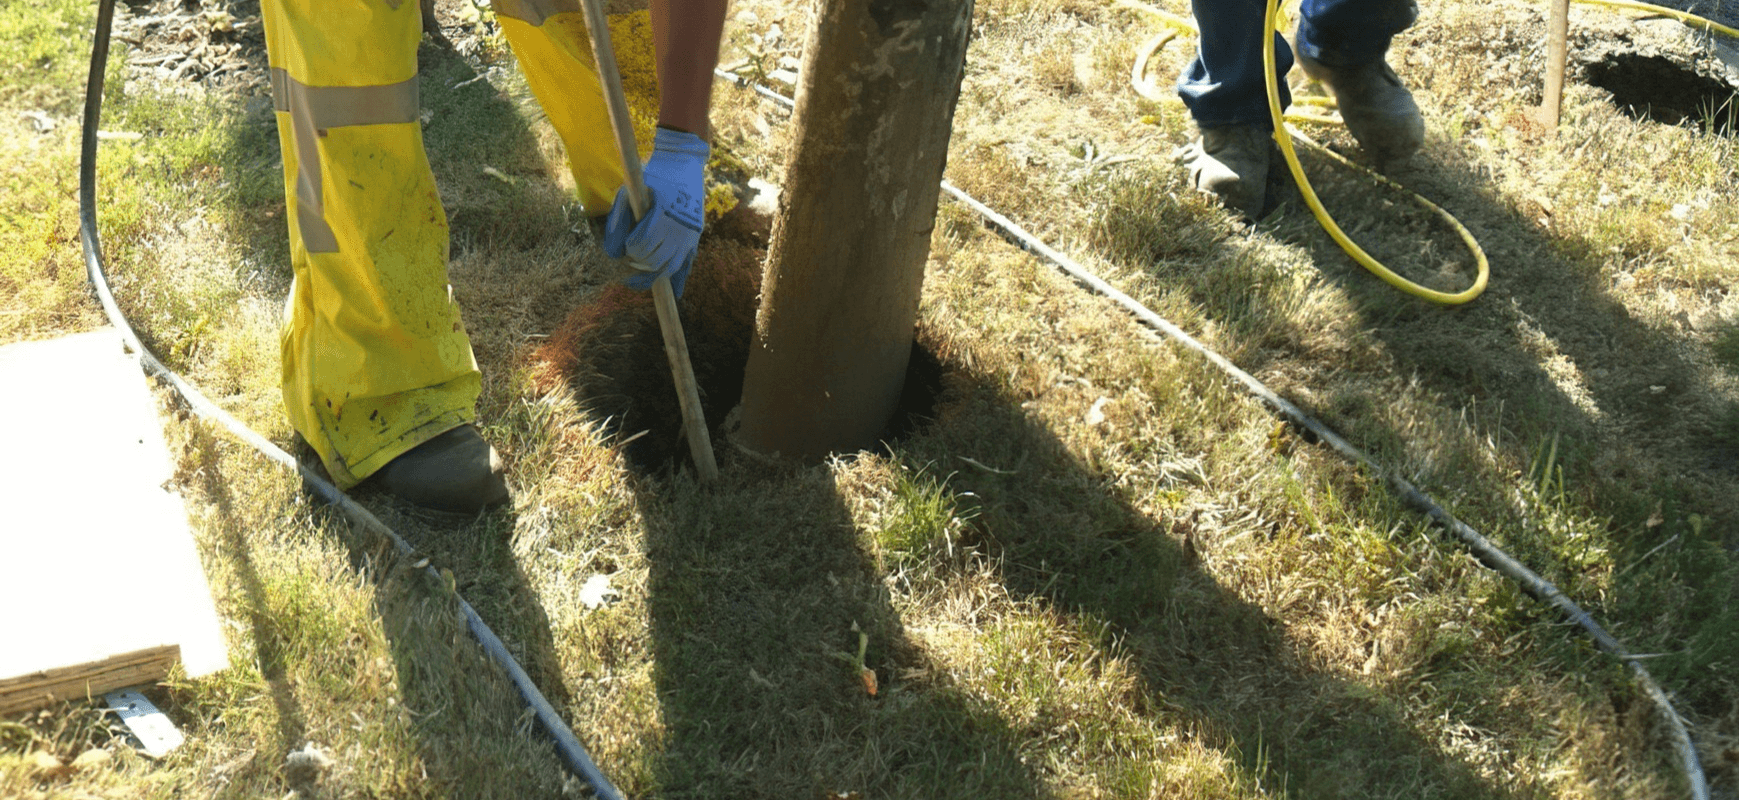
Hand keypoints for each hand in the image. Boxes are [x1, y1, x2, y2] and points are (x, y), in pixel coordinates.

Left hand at [602, 127, 708, 297]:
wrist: (683, 164)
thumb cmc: (651, 177)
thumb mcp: (629, 191)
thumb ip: (617, 220)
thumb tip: (612, 253)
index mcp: (661, 215)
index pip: (639, 246)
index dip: (628, 249)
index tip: (624, 246)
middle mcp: (678, 228)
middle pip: (653, 261)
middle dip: (637, 263)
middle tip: (629, 258)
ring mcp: (689, 235)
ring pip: (669, 269)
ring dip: (652, 275)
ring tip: (639, 275)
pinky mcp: (695, 238)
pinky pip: (687, 266)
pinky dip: (680, 281)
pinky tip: (674, 294)